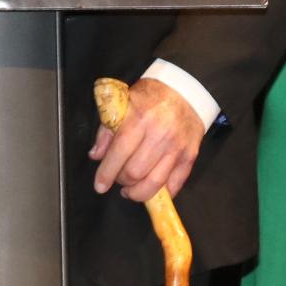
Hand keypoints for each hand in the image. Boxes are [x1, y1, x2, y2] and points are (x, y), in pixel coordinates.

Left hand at [87, 78, 205, 202]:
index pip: (119, 153)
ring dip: (138, 193)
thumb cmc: (151, 97)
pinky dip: (161, 193)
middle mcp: (159, 134)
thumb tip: (96, 155)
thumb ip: (107, 130)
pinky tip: (150, 189)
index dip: (106, 173)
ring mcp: (177, 147)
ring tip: (130, 190)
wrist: (185, 91)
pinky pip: (175, 185)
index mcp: (140, 118)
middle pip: (135, 172)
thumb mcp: (123, 104)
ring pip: (154, 184)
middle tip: (118, 177)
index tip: (99, 185)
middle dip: (121, 180)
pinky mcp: (189, 156)